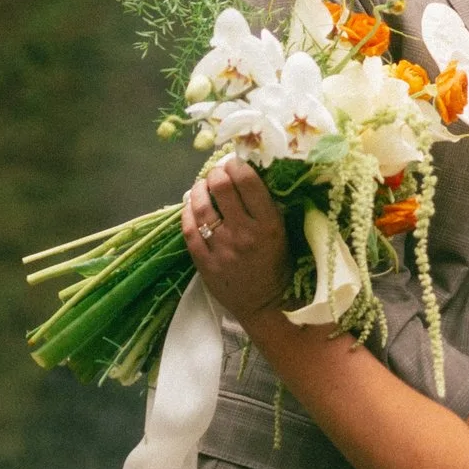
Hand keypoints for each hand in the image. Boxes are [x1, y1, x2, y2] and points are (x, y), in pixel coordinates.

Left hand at [180, 157, 289, 322]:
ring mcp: (222, 249)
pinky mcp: (205, 263)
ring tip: (201, 185)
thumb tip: (244, 174)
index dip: (236, 165)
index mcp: (268, 225)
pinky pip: (189, 231)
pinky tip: (190, 206)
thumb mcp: (282, 233)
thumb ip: (266, 206)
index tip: (233, 163)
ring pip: (201, 207)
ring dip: (198, 189)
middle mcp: (244, 234)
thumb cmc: (277, 265)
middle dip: (216, 173)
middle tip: (216, 173)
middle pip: (221, 188)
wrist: (266, 305)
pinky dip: (187, 213)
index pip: (248, 182)